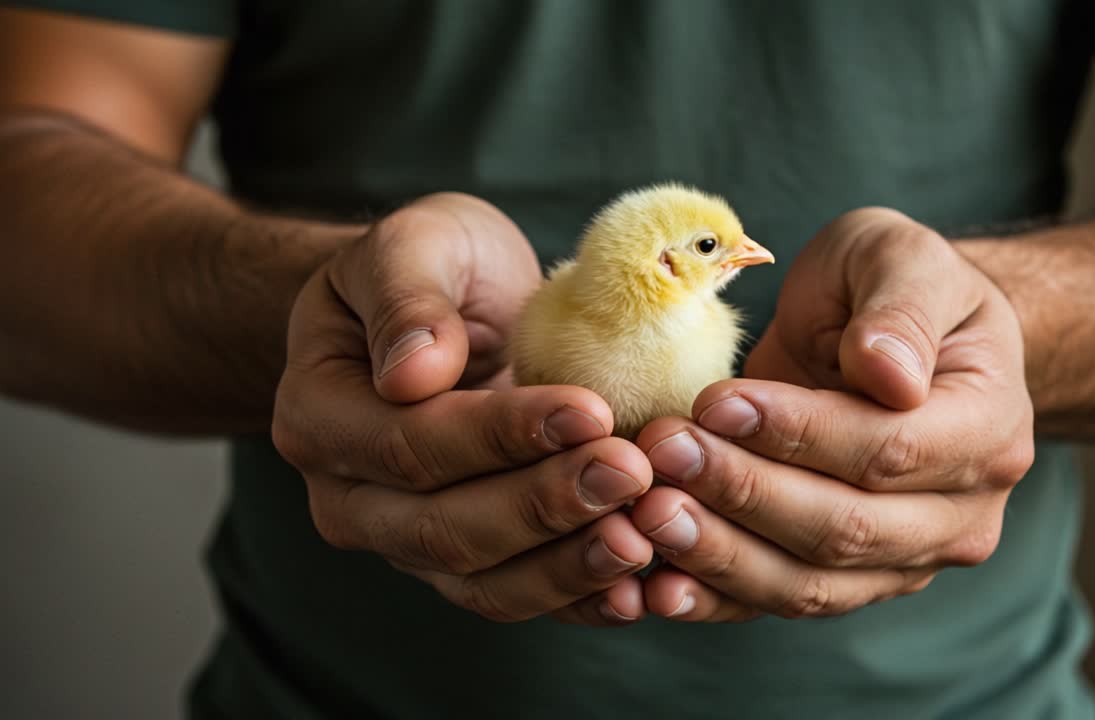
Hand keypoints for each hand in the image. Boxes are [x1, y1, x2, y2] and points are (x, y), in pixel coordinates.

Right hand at [272, 193, 653, 624]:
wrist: (447, 312)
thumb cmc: (430, 267)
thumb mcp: (415, 244)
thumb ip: (407, 297)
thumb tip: (412, 372)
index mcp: (320, 416)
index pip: (409, 444)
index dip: (499, 435)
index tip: (587, 409)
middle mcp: (350, 498)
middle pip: (445, 528)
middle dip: (545, 505)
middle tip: (631, 473)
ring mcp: (408, 544)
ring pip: (484, 583)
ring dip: (568, 566)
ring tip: (643, 536)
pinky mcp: (468, 568)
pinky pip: (520, 599)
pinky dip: (580, 602)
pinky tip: (641, 589)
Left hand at [629, 207, 1033, 620]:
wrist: (892, 342)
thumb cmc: (895, 286)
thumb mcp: (903, 257)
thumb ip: (901, 308)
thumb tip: (889, 374)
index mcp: (987, 429)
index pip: (889, 448)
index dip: (798, 432)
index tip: (716, 402)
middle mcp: (961, 514)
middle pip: (846, 528)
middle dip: (744, 493)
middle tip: (663, 454)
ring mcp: (907, 559)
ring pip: (810, 583)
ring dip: (722, 554)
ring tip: (648, 515)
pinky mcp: (850, 581)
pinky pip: (780, 599)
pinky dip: (717, 600)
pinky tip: (657, 587)